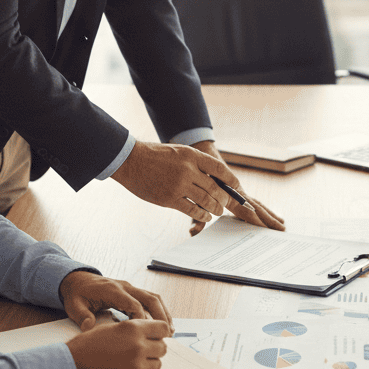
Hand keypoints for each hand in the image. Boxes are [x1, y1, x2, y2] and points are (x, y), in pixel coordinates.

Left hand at [60, 271, 171, 330]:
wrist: (77, 280)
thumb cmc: (77, 294)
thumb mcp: (74, 306)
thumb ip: (82, 316)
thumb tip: (88, 327)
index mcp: (112, 290)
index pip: (133, 302)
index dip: (141, 318)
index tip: (145, 333)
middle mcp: (124, 286)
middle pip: (149, 297)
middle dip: (160, 315)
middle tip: (167, 333)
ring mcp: (130, 288)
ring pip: (153, 297)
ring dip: (163, 312)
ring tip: (170, 330)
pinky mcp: (131, 292)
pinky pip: (149, 299)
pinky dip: (159, 310)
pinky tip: (163, 323)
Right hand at [65, 318, 169, 368]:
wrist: (73, 365)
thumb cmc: (90, 344)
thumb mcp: (114, 328)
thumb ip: (135, 329)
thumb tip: (151, 333)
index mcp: (134, 328)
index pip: (163, 328)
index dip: (160, 332)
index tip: (156, 336)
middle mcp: (138, 345)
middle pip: (163, 348)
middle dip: (155, 349)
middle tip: (143, 350)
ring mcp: (136, 365)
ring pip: (157, 364)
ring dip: (148, 363)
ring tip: (133, 360)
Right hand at [111, 141, 242, 231]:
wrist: (132, 161)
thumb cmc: (156, 156)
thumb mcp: (180, 152)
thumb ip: (196, 163)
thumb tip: (214, 179)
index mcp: (192, 155)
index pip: (219, 169)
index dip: (231, 180)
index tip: (236, 187)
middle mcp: (188, 170)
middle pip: (215, 188)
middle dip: (224, 198)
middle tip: (227, 204)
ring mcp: (179, 185)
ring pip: (206, 201)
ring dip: (215, 208)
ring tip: (218, 211)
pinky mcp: (170, 199)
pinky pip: (192, 210)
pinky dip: (202, 214)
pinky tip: (206, 216)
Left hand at [191, 141, 285, 235]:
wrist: (204, 155)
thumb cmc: (198, 178)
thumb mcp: (195, 199)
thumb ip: (196, 216)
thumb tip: (194, 232)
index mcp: (230, 196)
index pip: (246, 211)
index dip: (256, 220)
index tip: (265, 230)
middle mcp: (239, 193)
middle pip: (258, 207)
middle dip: (270, 219)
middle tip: (282, 229)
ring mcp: (241, 192)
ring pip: (258, 204)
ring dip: (270, 214)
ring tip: (282, 223)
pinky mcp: (239, 191)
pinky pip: (254, 202)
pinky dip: (264, 208)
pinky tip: (270, 214)